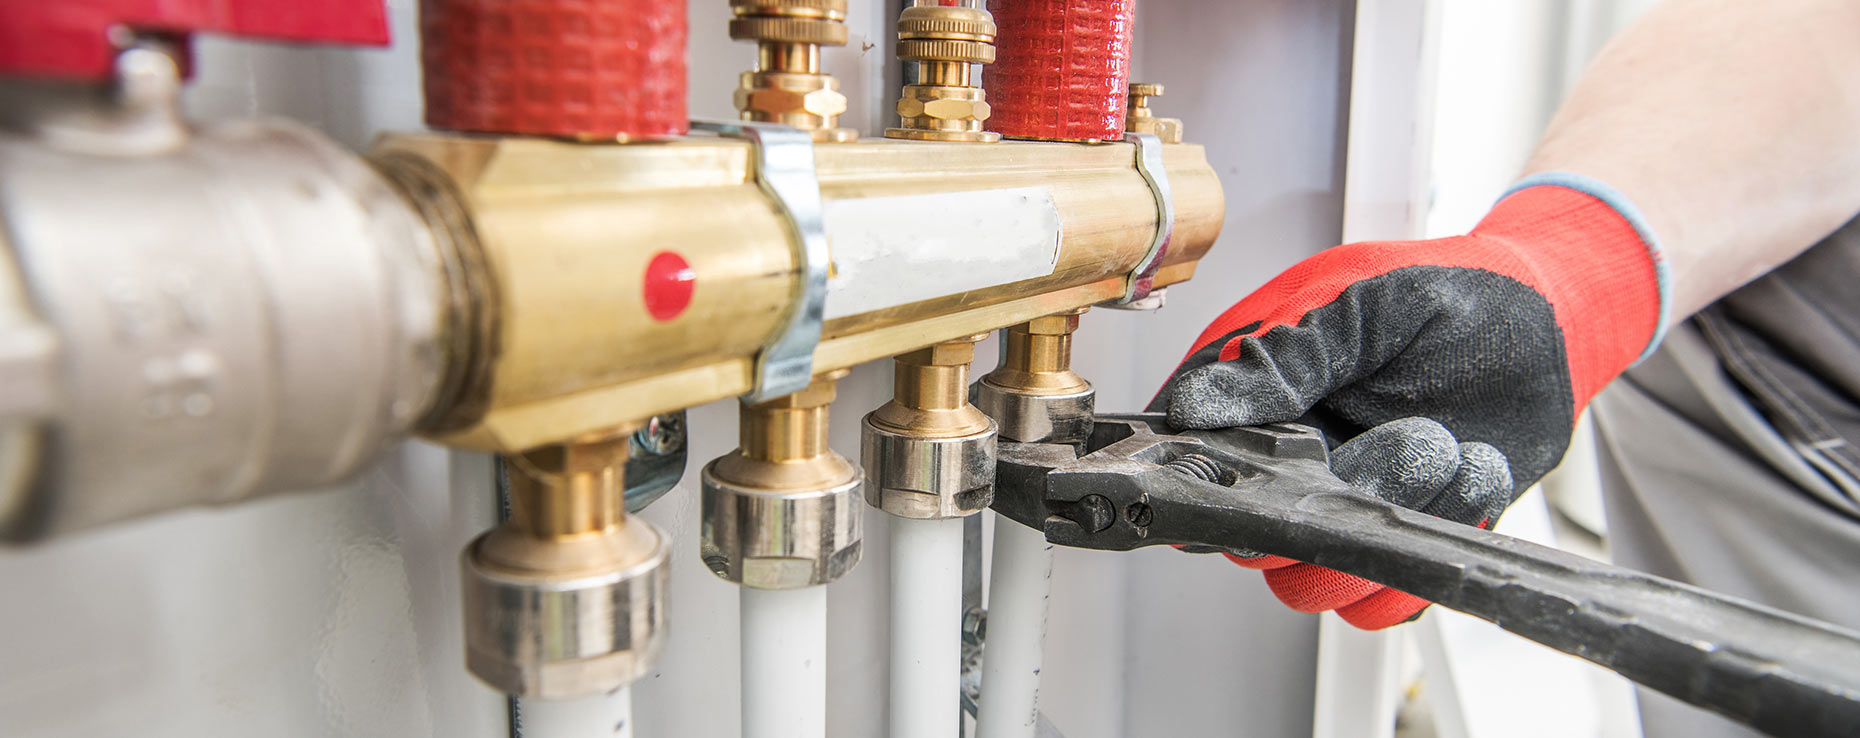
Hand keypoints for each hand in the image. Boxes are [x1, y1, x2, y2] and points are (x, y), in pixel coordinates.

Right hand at [1153, 178, 1665, 627]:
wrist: (1552, 322)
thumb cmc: (1450, 293)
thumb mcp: (1362, 303)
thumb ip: (1281, 357)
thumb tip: (1192, 405)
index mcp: (1255, 397)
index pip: (1190, 458)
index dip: (1208, 475)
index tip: (1269, 452)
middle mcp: (1290, 462)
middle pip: (1246, 540)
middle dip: (1308, 508)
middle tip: (1364, 446)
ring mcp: (1346, 506)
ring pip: (1313, 582)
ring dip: (1382, 520)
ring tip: (1438, 443)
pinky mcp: (1404, 539)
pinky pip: (1387, 599)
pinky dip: (1437, 537)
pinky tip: (1473, 467)